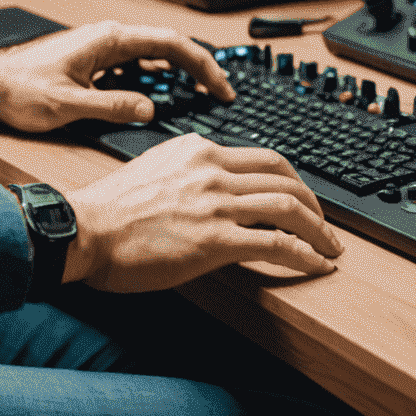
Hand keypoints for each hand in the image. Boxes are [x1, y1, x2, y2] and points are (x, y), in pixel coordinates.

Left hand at [0, 20, 235, 132]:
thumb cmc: (19, 89)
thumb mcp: (68, 105)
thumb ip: (111, 106)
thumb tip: (148, 109)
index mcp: (108, 40)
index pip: (169, 44)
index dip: (202, 65)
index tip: (221, 87)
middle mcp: (108, 38)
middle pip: (167, 46)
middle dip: (198, 69)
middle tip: (222, 94)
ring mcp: (102, 47)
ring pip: (153, 55)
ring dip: (179, 73)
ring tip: (202, 96)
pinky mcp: (95, 60)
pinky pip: (136, 64)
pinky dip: (157, 79)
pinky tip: (163, 97)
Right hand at [65, 133, 342, 289]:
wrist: (84, 228)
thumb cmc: (110, 209)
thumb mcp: (155, 170)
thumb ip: (189, 173)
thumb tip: (214, 192)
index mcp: (198, 149)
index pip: (262, 157)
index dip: (292, 179)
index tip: (302, 198)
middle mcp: (212, 168)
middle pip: (285, 176)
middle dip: (315, 203)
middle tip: (326, 226)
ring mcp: (215, 202)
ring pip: (289, 206)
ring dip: (319, 231)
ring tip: (330, 250)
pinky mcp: (215, 240)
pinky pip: (277, 244)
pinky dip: (305, 255)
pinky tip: (315, 266)